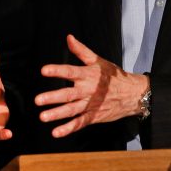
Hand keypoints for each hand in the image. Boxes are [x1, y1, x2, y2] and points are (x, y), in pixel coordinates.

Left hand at [34, 34, 148, 137]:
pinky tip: (56, 132)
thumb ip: (81, 50)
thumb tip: (69, 38)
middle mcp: (88, 90)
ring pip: (72, 110)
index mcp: (88, 75)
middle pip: (68, 94)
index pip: (70, 71)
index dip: (57, 71)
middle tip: (38, 100)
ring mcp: (91, 105)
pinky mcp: (94, 116)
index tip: (44, 70)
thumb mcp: (98, 60)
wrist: (133, 93)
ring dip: (57, 114)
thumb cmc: (113, 76)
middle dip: (53, 97)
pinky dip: (68, 128)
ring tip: (43, 117)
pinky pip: (80, 123)